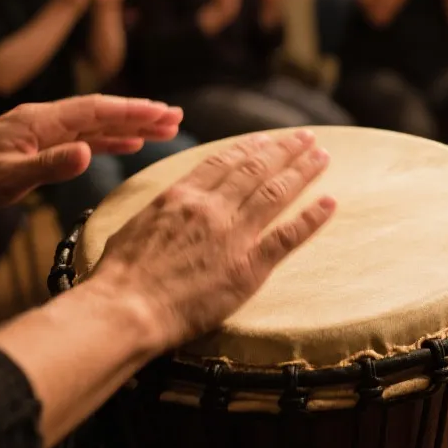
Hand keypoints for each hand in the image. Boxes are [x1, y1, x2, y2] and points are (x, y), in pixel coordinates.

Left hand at [0, 95, 182, 216]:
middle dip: (141, 114)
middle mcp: (46, 120)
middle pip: (103, 113)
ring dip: (131, 126)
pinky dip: (110, 140)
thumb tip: (89, 153)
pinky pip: (84, 138)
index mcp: (41, 121)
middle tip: (177, 117)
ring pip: (97, 125)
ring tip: (165, 129)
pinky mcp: (40, 144)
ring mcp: (43, 131)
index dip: (133, 111)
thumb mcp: (9, 177)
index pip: (97, 110)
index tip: (165, 112)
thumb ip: (51, 165)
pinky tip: (129, 145)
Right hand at [89, 130, 335, 350]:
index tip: (266, 139)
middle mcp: (211, 208)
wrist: (125, 310)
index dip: (249, 148)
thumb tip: (166, 208)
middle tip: (307, 137)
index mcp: (180, 195)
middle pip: (257, 169)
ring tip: (322, 156)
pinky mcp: (248, 266)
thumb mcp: (133, 227)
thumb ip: (159, 213)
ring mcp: (233, 235)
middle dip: (285, 150)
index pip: (223, 161)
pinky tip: (329, 203)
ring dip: (303, 171)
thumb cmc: (118, 277)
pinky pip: (288, 236)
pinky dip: (311, 217)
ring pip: (276, 192)